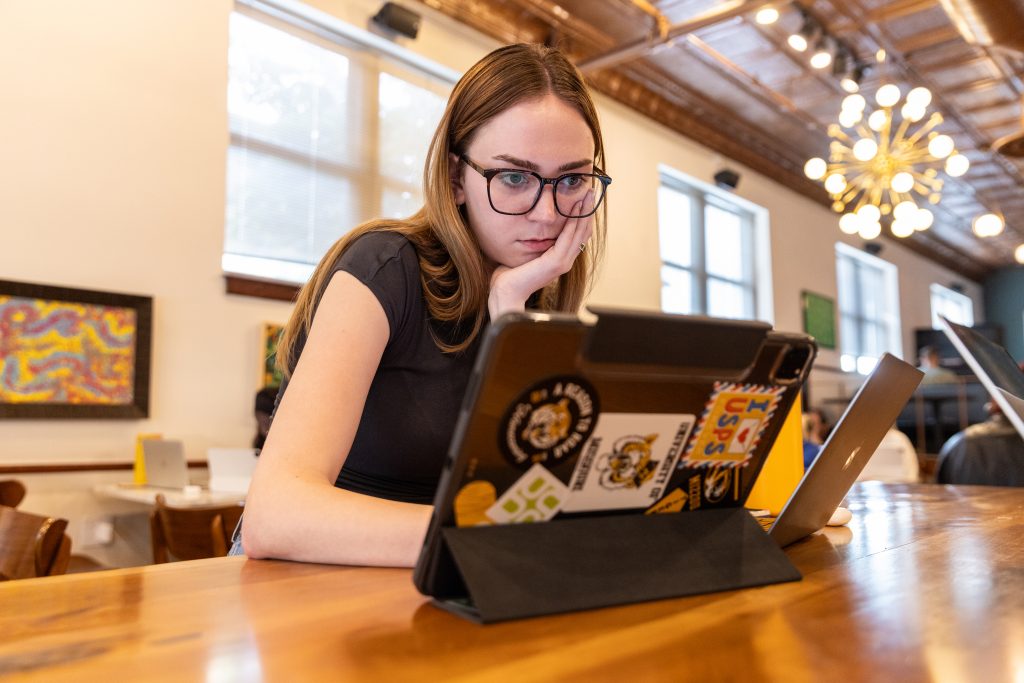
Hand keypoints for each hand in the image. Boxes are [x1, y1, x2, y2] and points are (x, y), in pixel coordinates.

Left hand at [488, 191, 594, 319]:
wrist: (506, 291)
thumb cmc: (510, 274)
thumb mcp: (525, 251)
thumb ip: (533, 240)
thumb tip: (531, 224)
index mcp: (560, 258)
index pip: (577, 234)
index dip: (582, 216)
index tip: (583, 198)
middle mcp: (566, 260)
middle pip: (583, 231)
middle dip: (587, 210)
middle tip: (591, 191)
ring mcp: (563, 262)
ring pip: (580, 232)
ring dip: (585, 212)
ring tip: (587, 195)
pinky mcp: (557, 263)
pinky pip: (569, 237)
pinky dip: (574, 221)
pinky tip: (576, 207)